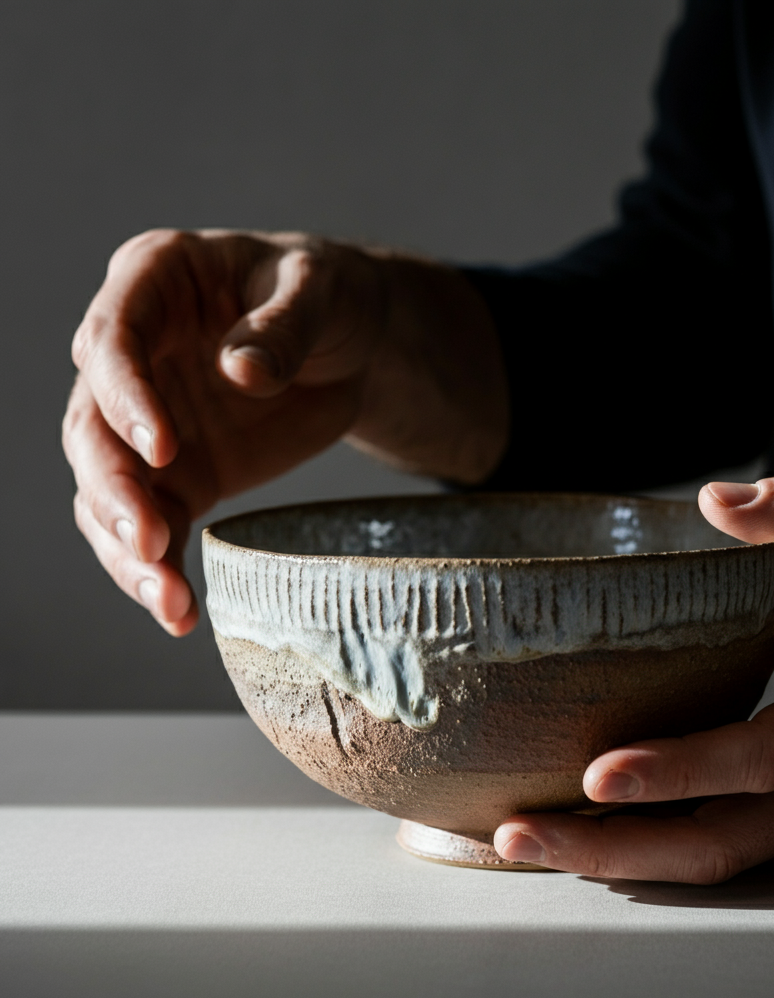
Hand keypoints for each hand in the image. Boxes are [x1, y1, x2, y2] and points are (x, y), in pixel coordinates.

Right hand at [63, 229, 506, 633]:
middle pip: (91, 426)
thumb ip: (284, 326)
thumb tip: (241, 371)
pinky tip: (179, 612)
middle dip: (113, 488)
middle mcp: (132, 354)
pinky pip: (150, 523)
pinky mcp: (179, 473)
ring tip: (167, 598)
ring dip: (125, 547)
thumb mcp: (321, 290)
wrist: (353, 343)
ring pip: (105, 488)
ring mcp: (147, 420)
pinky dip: (157, 569)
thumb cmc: (330, 295)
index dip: (127, 397)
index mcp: (152, 281)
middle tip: (149, 540)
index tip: (164, 448)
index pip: (113, 340)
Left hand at [494, 468, 773, 881]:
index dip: (677, 771)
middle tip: (518, 836)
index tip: (596, 774)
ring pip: (721, 862)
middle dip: (611, 848)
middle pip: (716, 844)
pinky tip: (611, 831)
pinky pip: (737, 850)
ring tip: (538, 844)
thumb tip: (716, 498)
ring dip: (626, 860)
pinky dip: (666, 850)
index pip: (759, 760)